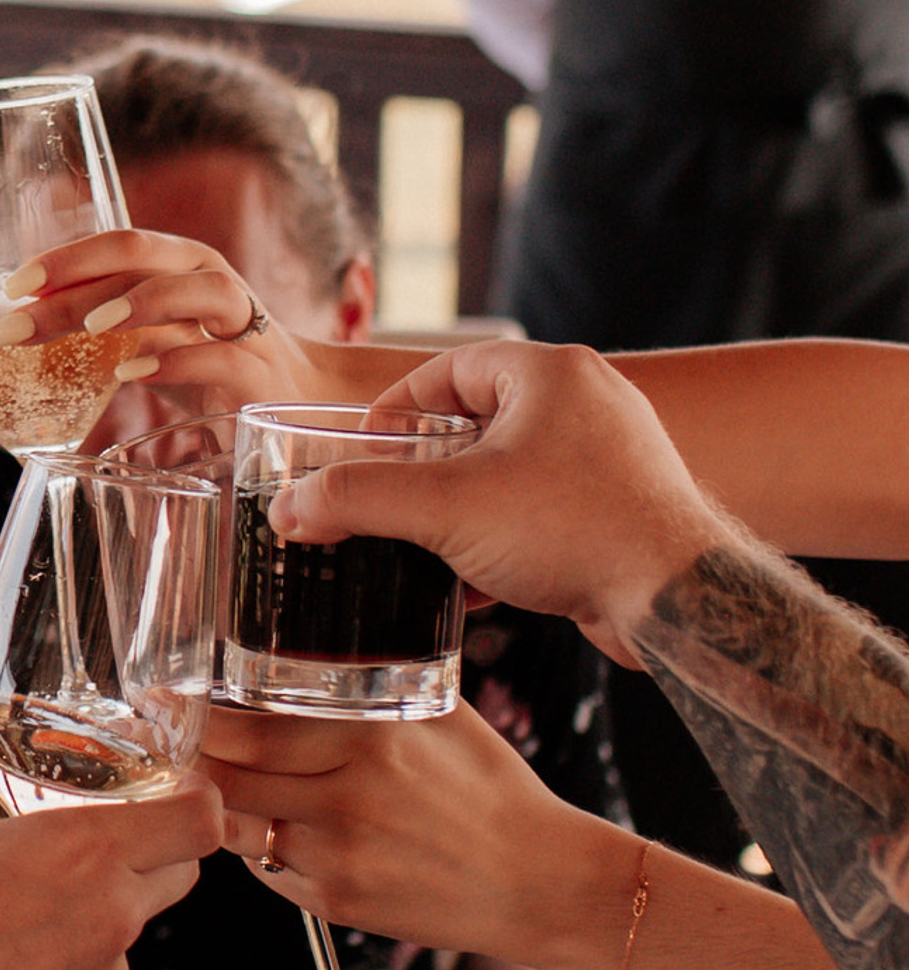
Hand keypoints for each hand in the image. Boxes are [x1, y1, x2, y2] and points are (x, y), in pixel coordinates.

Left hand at [0, 227, 327, 422]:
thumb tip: (26, 320)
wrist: (297, 398)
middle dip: (76, 283)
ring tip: (90, 326)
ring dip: (140, 302)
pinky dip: (175, 362)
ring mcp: (241, 322)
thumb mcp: (153, 335)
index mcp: (180, 264)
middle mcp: (210, 280)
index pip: (119, 244)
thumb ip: (103, 323)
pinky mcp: (259, 372)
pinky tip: (132, 374)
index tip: (12, 286)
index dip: (66, 258)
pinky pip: (221, 356)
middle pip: (143, 260)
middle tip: (18, 316)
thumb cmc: (210, 361)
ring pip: (196, 291)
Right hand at [0, 652, 220, 969]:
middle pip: (181, 869)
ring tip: (32, 898)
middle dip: (153, 847)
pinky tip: (16, 950)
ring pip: (135, 921)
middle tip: (93, 833)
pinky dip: (76, 955)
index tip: (175, 789)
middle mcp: (112, 913)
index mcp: (86, 852)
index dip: (199, 798)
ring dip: (105, 904)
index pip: (201, 819)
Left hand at [202, 694, 605, 949]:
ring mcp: (338, 856)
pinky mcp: (336, 902)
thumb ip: (373, 685)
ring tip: (218, 783)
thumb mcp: (440, 715)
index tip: (166, 701)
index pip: (249, 727)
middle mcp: (348, 797)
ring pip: (238, 827)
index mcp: (371, 738)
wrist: (537, 882)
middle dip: (190, 759)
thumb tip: (307, 651)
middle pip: (228, 778)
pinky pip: (268, 869)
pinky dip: (263, 847)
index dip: (196, 717)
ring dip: (221, 805)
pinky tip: (286, 828)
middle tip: (169, 740)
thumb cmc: (489, 791)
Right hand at [278, 341, 719, 663]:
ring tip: (422, 547)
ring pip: (510, 472)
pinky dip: (503, 539)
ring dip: (462, 510)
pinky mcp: (623, 509)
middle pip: (478, 422)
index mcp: (549, 373)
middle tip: (385, 501)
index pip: (450, 369)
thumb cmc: (578, 530)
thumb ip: (358, 501)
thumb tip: (292, 508)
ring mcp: (611, 457)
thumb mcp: (445, 509)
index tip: (361, 449)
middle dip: (425, 468)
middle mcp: (587, 402)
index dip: (395, 408)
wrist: (677, 601)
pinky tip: (473, 587)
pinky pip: (544, 511)